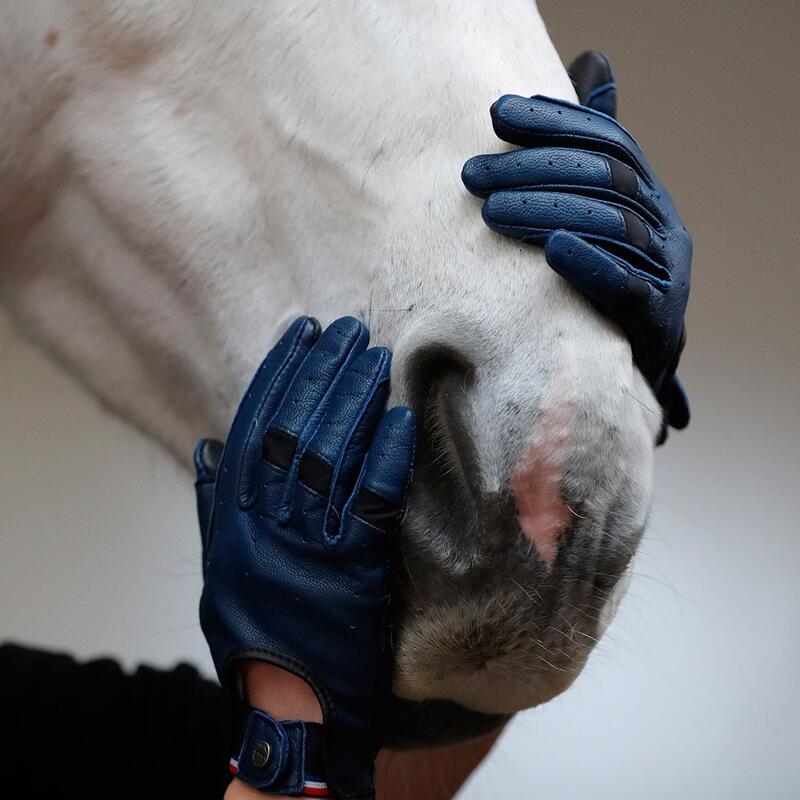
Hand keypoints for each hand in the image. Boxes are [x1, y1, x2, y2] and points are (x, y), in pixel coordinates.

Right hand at [194, 316, 415, 799]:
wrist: (291, 704)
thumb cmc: (255, 634)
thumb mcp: (219, 568)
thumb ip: (212, 504)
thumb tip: (210, 446)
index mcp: (234, 516)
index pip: (256, 426)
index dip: (279, 376)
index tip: (301, 334)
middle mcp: (267, 522)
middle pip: (296, 429)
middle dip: (322, 374)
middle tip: (348, 330)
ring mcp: (311, 544)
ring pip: (332, 456)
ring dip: (354, 401)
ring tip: (373, 356)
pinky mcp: (354, 570)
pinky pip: (373, 503)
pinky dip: (386, 458)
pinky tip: (400, 420)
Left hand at [461, 51, 690, 441]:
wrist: (619, 373)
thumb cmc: (594, 286)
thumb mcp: (591, 215)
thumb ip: (587, 152)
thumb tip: (594, 60)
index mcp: (648, 195)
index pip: (606, 141)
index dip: (553, 122)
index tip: (496, 114)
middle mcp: (665, 226)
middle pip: (605, 178)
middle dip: (533, 168)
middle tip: (471, 175)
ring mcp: (670, 273)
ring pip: (612, 225)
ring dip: (547, 211)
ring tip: (489, 211)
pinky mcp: (659, 320)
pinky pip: (627, 286)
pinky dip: (590, 264)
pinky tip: (551, 248)